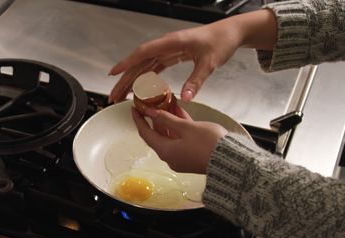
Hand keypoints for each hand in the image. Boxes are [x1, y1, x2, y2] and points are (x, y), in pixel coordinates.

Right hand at [108, 10, 277, 102]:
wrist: (231, 33)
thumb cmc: (220, 42)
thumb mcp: (210, 63)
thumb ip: (196, 80)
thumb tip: (186, 98)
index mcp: (171, 43)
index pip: (143, 53)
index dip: (127, 63)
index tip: (113, 74)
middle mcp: (166, 45)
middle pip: (139, 63)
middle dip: (125, 79)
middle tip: (114, 95)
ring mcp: (169, 50)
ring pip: (144, 66)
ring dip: (132, 80)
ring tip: (121, 95)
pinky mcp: (173, 55)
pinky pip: (154, 67)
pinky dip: (145, 78)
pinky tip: (139, 88)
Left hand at [132, 104, 226, 173]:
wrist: (233, 161)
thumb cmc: (210, 145)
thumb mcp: (186, 127)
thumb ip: (167, 119)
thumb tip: (151, 112)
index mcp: (165, 151)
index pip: (145, 133)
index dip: (139, 119)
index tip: (134, 108)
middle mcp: (171, 157)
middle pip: (157, 134)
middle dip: (155, 117)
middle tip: (151, 103)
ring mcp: (181, 157)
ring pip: (170, 135)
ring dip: (168, 120)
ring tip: (167, 103)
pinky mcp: (191, 156)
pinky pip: (180, 139)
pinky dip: (178, 127)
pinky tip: (180, 113)